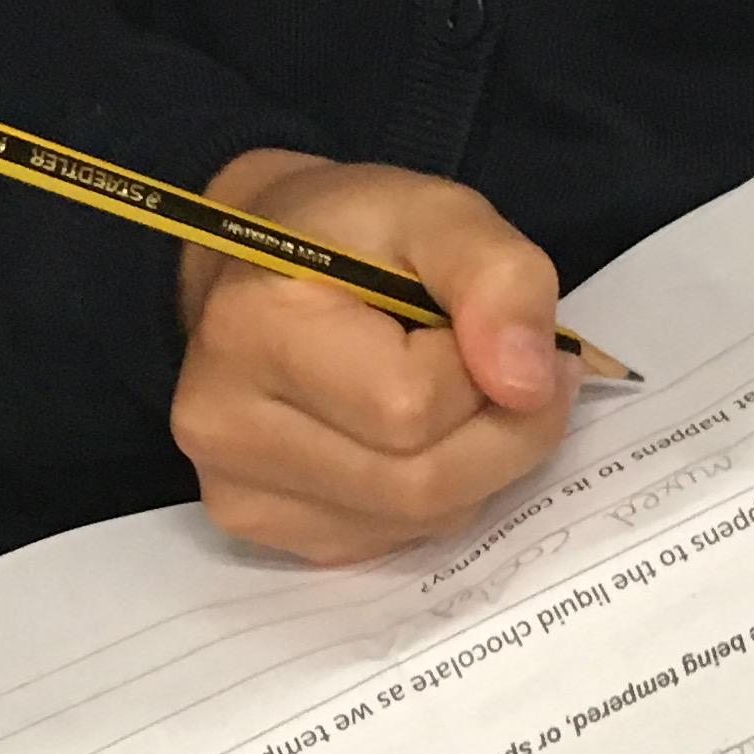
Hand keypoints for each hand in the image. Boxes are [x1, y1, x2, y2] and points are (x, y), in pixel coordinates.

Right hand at [171, 149, 573, 563]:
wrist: (260, 266)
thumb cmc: (350, 233)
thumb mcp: (440, 213)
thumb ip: (499, 279)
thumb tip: (529, 386)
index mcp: (254, 330)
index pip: (413, 404)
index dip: (483, 372)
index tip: (497, 332)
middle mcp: (223, 425)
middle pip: (420, 485)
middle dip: (502, 434)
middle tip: (520, 379)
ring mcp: (234, 488)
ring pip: (415, 523)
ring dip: (473, 467)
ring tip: (460, 396)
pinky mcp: (255, 528)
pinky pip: (387, 541)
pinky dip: (430, 497)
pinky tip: (412, 436)